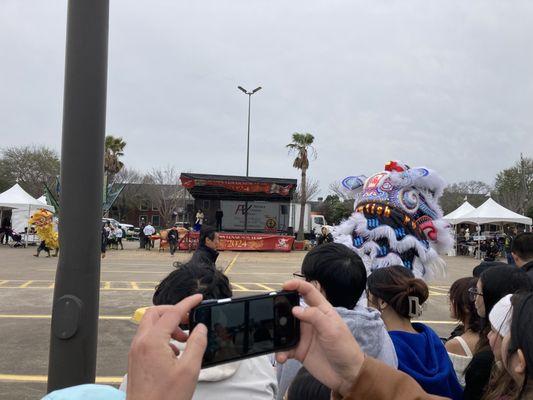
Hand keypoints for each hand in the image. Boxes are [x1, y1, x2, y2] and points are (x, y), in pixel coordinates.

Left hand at [126, 294, 207, 399]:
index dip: (187, 303)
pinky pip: (147, 338)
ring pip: (150, 326)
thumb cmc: (164, 399)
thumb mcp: (189, 370)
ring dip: (168, 325)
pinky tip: (175, 352)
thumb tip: (200, 328)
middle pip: (155, 313)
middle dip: (174, 312)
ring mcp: (136, 352)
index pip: (172, 313)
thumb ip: (197, 344)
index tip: (198, 298)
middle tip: (189, 319)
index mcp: (152, 342)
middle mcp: (140, 343)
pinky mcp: (136, 361)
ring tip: (184, 339)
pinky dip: (161, 337)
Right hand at [275, 280, 364, 396]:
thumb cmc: (345, 348)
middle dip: (281, 310)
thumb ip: (315, 317)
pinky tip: (282, 357)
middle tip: (271, 313)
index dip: (297, 285)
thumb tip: (295, 309)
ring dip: (278, 334)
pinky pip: (285, 348)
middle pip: (292, 309)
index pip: (308, 292)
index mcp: (322, 311)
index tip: (284, 285)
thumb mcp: (332, 329)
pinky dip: (280, 351)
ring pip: (285, 329)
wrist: (347, 375)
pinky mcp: (299, 350)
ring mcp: (304, 336)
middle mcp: (311, 321)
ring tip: (276, 340)